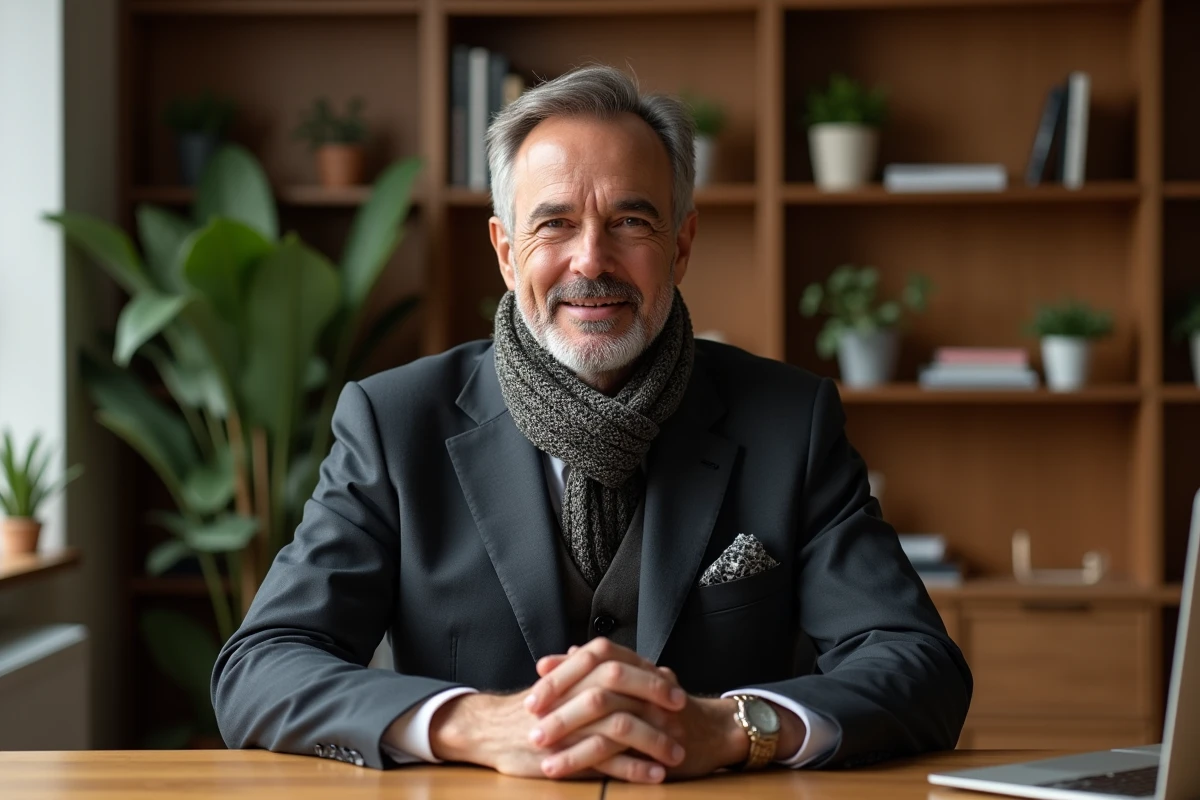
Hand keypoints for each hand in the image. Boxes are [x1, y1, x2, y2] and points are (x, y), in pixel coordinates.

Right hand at [424, 645, 687, 782]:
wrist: (488, 729)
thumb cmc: (533, 707)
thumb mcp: (563, 682)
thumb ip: (597, 672)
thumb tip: (639, 663)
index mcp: (575, 672)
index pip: (619, 665)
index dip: (650, 677)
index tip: (675, 688)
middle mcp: (573, 693)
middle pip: (623, 689)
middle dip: (658, 703)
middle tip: (683, 718)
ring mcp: (569, 724)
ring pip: (619, 726)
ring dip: (653, 741)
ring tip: (676, 754)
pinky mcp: (564, 754)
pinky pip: (606, 761)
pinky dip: (634, 768)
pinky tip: (654, 775)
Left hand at [530, 641, 807, 780]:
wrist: (716, 732)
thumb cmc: (669, 708)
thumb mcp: (638, 680)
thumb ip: (604, 667)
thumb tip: (568, 653)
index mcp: (639, 666)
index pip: (598, 655)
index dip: (566, 669)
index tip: (535, 683)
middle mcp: (648, 685)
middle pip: (599, 685)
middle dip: (560, 703)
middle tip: (530, 719)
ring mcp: (656, 715)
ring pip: (608, 719)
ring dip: (570, 736)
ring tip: (541, 751)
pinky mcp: (658, 744)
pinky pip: (619, 751)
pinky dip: (588, 760)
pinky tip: (563, 769)